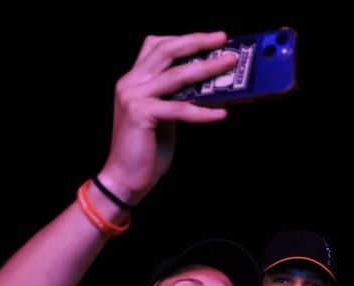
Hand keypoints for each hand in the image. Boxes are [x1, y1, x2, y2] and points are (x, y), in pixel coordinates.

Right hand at [97, 32, 237, 204]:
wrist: (125, 179)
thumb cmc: (146, 150)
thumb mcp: (164, 117)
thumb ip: (177, 98)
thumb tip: (206, 88)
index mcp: (134, 80)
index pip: (156, 46)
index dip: (184, 39)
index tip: (210, 39)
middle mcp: (130, 83)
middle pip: (167, 51)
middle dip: (198, 42)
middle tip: (223, 40)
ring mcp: (133, 96)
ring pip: (176, 75)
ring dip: (207, 68)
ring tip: (228, 65)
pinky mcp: (140, 114)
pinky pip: (179, 108)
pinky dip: (203, 112)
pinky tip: (220, 114)